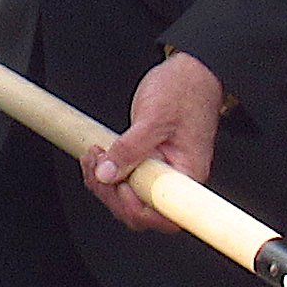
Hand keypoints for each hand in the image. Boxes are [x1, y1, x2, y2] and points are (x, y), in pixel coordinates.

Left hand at [86, 50, 224, 228]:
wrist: (192, 71)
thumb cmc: (184, 89)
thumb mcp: (153, 117)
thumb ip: (130, 148)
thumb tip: (107, 174)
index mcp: (187, 174)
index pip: (163, 215)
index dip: (135, 208)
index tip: (120, 185)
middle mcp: (177, 180)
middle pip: (140, 211)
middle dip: (110, 192)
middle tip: (96, 165)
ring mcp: (163, 173)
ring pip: (130, 198)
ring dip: (105, 183)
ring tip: (94, 157)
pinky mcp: (152, 164)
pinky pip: (128, 181)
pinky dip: (108, 173)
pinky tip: (99, 156)